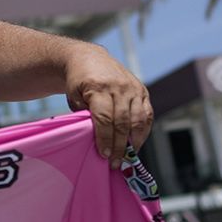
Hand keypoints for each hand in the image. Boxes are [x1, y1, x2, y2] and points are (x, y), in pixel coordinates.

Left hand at [63, 46, 152, 167]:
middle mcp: (119, 87)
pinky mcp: (142, 90)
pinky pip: (147, 114)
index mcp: (98, 87)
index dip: (105, 138)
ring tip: (127, 157)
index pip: (104, 118)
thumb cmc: (78, 83)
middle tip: (115, 163)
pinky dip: (143, 131)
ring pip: (138, 119)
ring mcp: (133, 88)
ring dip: (134, 142)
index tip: (104, 155)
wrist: (90, 59)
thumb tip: (98, 141)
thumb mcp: (73, 97)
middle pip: (122, 122)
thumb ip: (84, 117)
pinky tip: (136, 143)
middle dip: (119, 146)